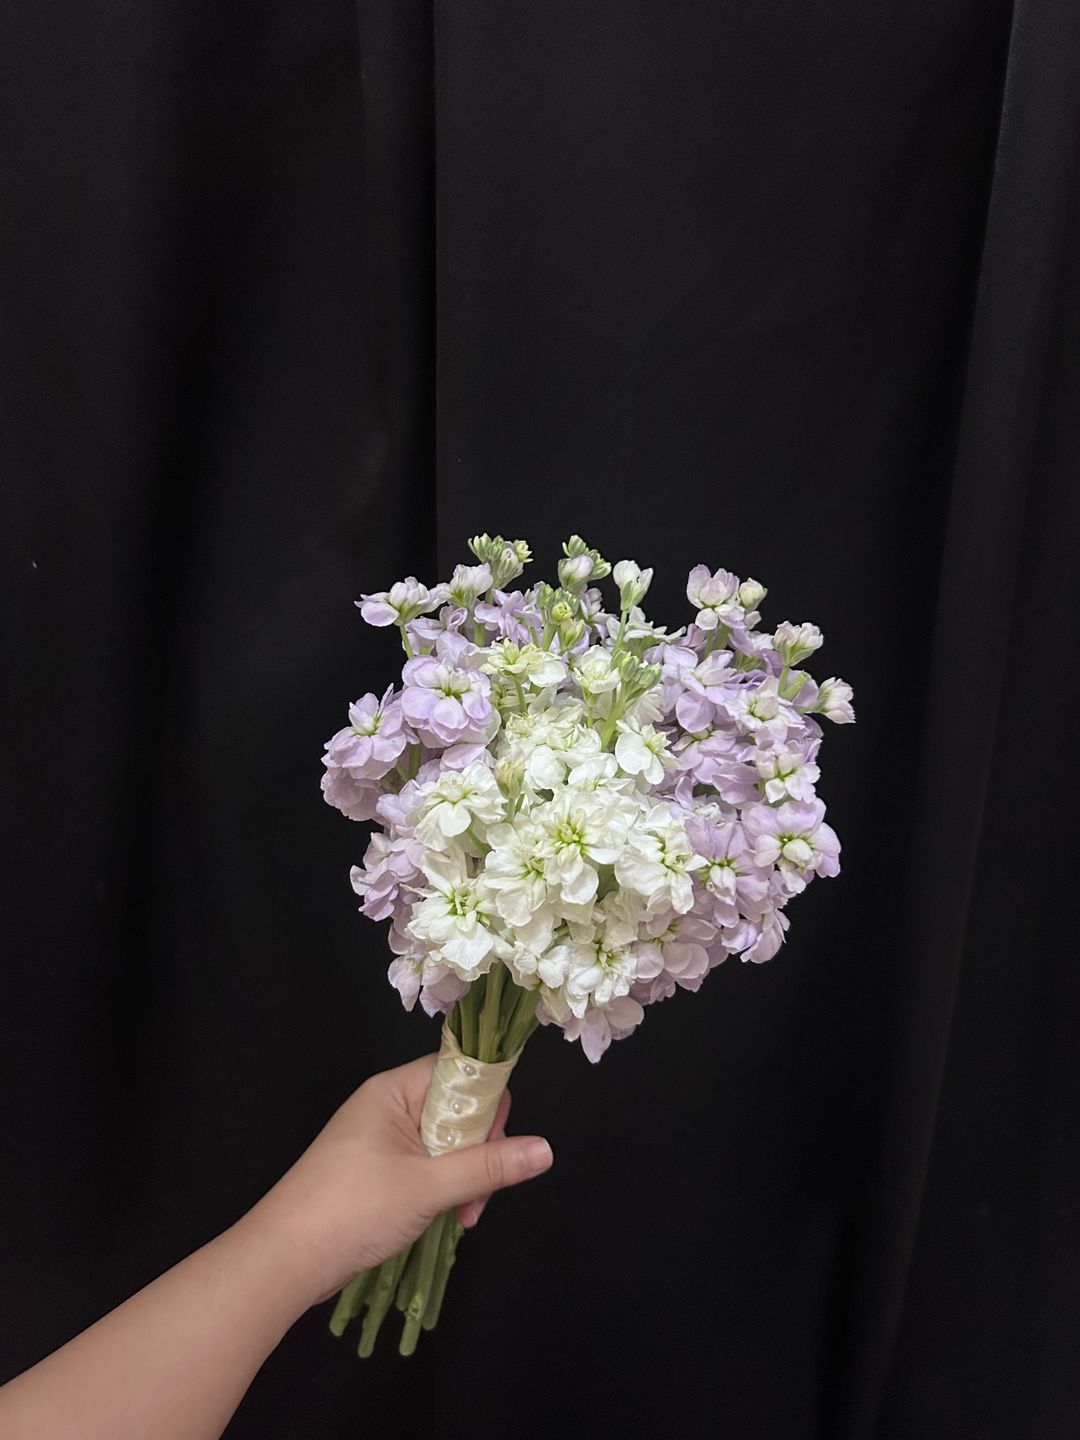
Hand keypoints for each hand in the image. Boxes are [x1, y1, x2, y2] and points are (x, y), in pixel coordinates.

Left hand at [239, 1054, 552, 1310]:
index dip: (488, 1101)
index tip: (499, 1145)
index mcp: (393, 1090)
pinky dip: (442, 1190)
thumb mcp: (429, 1187)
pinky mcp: (374, 1172)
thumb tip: (546, 1148)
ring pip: (444, 1143)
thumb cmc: (353, 1209)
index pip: (459, 1071)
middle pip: (456, 1110)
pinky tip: (448, 1220)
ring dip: (463, 1178)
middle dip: (479, 1152)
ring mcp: (379, 1140)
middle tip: (479, 1197)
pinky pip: (425, 1166)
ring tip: (464, 1219)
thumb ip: (489, 1166)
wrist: (283, 1260)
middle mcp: (387, 1106)